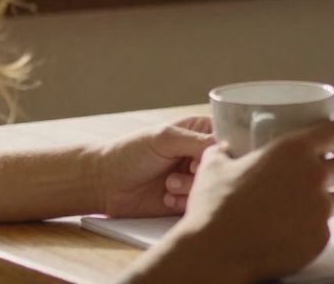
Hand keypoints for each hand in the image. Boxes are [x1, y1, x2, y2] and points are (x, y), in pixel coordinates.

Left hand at [93, 116, 215, 217]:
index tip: (207, 155)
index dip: (222, 149)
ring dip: (191, 187)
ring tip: (168, 183)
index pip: (228, 136)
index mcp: (199, 131)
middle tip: (187, 169)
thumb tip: (225, 148)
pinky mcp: (186, 199)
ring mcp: (194, 178)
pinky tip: (166, 196)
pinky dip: (183, 202)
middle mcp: (200, 154)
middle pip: (223, 165)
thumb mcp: (164, 138)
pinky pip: (198, 203)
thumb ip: (197, 140)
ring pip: (212, 186)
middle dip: (204, 171)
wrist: (104, 183)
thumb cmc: (130, 152)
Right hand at [172, 121, 333, 281]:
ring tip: (295, 210)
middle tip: (306, 179)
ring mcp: (320, 210)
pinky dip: (309, 231)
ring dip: (321, 202)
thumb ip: (224, 151)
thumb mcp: (214, 166)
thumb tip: (222, 148)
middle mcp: (314, 176)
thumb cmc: (214, 206)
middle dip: (330, 170)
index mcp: (294, 150)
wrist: (215, 253)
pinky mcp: (320, 239)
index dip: (331, 137)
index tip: (325, 143)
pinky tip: (287, 234)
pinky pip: (322, 230)